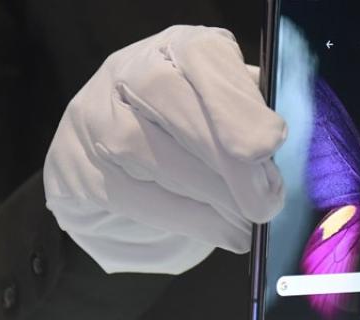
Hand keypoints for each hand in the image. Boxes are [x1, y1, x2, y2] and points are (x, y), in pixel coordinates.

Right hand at [43, 26, 285, 273]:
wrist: (115, 157)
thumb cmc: (192, 131)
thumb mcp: (228, 108)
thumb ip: (251, 114)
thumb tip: (278, 147)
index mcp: (178, 47)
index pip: (204, 58)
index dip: (237, 101)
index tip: (270, 144)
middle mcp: (130, 72)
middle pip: (176, 106)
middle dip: (230, 161)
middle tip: (267, 200)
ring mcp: (96, 118)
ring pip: (155, 157)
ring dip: (214, 198)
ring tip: (249, 220)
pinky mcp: (81, 171)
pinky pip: (139, 200)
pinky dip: (192, 222)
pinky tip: (227, 233)